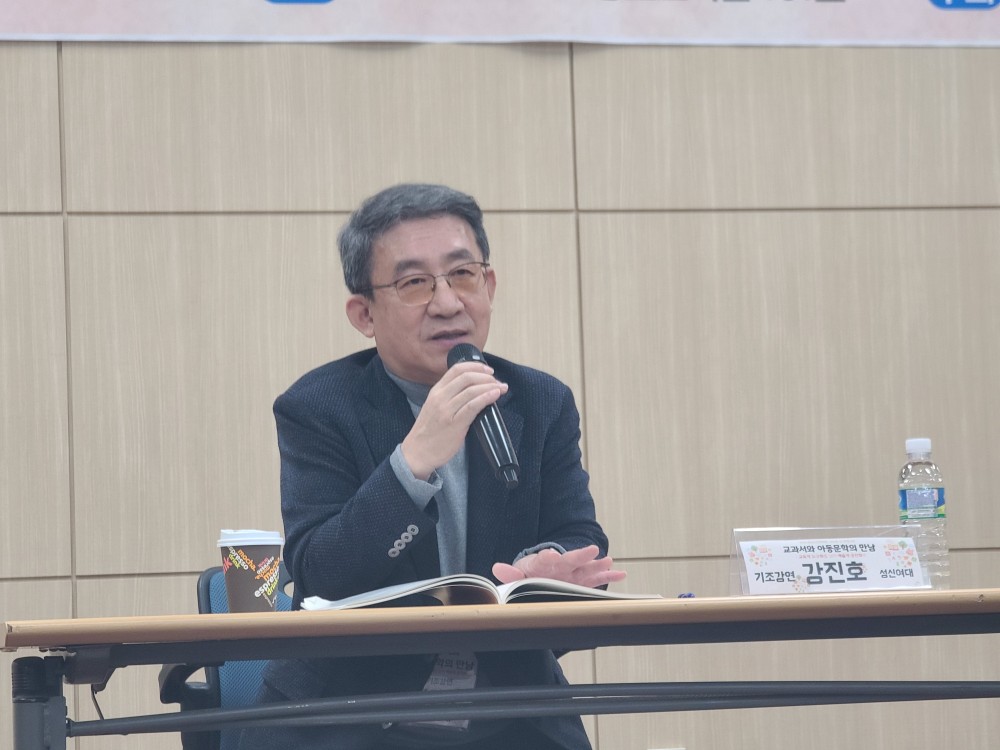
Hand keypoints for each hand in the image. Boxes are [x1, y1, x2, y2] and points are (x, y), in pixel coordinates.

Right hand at [401, 361, 507, 479]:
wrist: (417, 452)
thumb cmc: (429, 431)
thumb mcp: (434, 406)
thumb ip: (449, 396)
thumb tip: (472, 389)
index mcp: (436, 391)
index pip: (456, 369)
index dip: (475, 366)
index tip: (488, 371)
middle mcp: (440, 397)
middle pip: (467, 377)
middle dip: (486, 376)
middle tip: (497, 381)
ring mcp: (447, 410)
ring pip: (472, 390)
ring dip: (490, 386)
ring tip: (501, 388)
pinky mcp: (454, 424)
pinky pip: (473, 406)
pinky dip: (486, 397)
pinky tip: (495, 395)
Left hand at [491, 545, 626, 588]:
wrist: (541, 573)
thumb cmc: (530, 573)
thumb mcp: (518, 573)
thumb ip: (510, 573)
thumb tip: (497, 567)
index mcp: (543, 562)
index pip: (544, 557)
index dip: (548, 555)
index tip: (552, 554)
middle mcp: (561, 564)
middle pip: (571, 559)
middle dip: (580, 555)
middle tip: (591, 549)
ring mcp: (573, 571)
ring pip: (587, 567)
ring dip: (598, 564)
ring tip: (609, 560)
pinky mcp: (582, 579)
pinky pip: (596, 578)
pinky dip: (608, 575)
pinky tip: (621, 573)